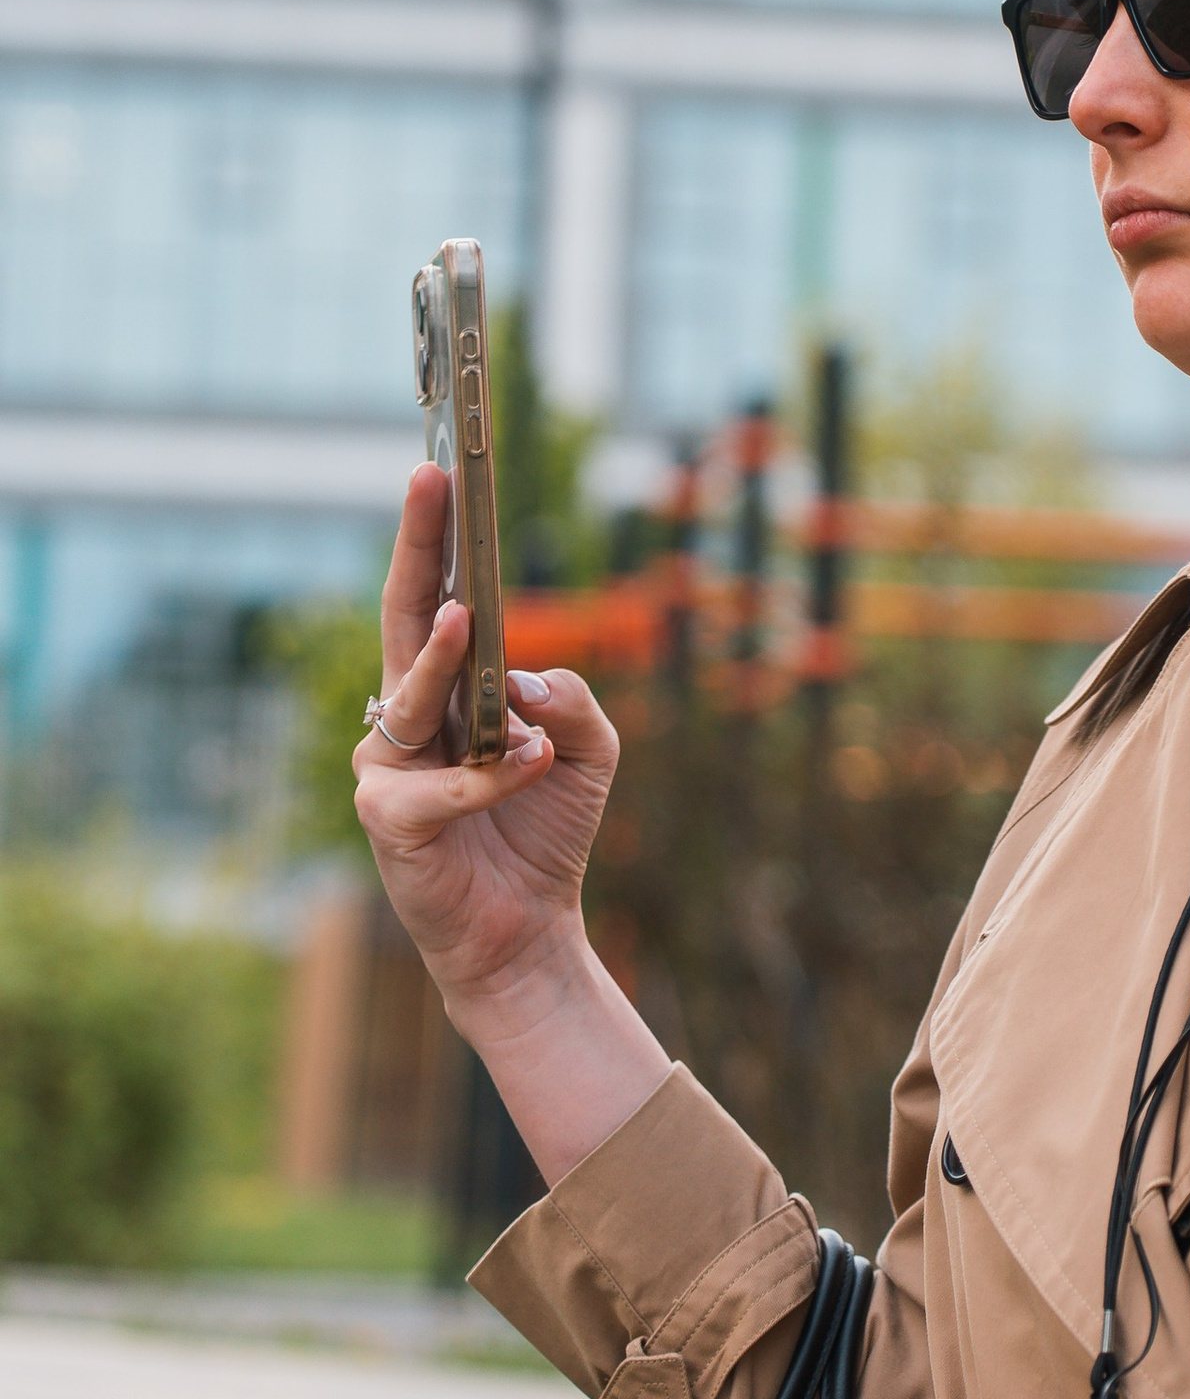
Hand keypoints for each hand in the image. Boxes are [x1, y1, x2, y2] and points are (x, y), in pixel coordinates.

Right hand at [353, 463, 619, 1018]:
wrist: (530, 928)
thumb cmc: (547, 827)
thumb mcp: (591, 748)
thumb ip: (571, 698)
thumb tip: (523, 676)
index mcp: (449, 686)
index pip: (439, 597)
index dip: (437, 538)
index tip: (442, 471)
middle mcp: (407, 714)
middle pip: (405, 615)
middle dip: (418, 545)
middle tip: (426, 478)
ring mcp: (388, 765)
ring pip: (412, 694)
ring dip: (445, 658)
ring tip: (472, 621)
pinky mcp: (390, 821)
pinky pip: (442, 785)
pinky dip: (493, 775)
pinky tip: (532, 765)